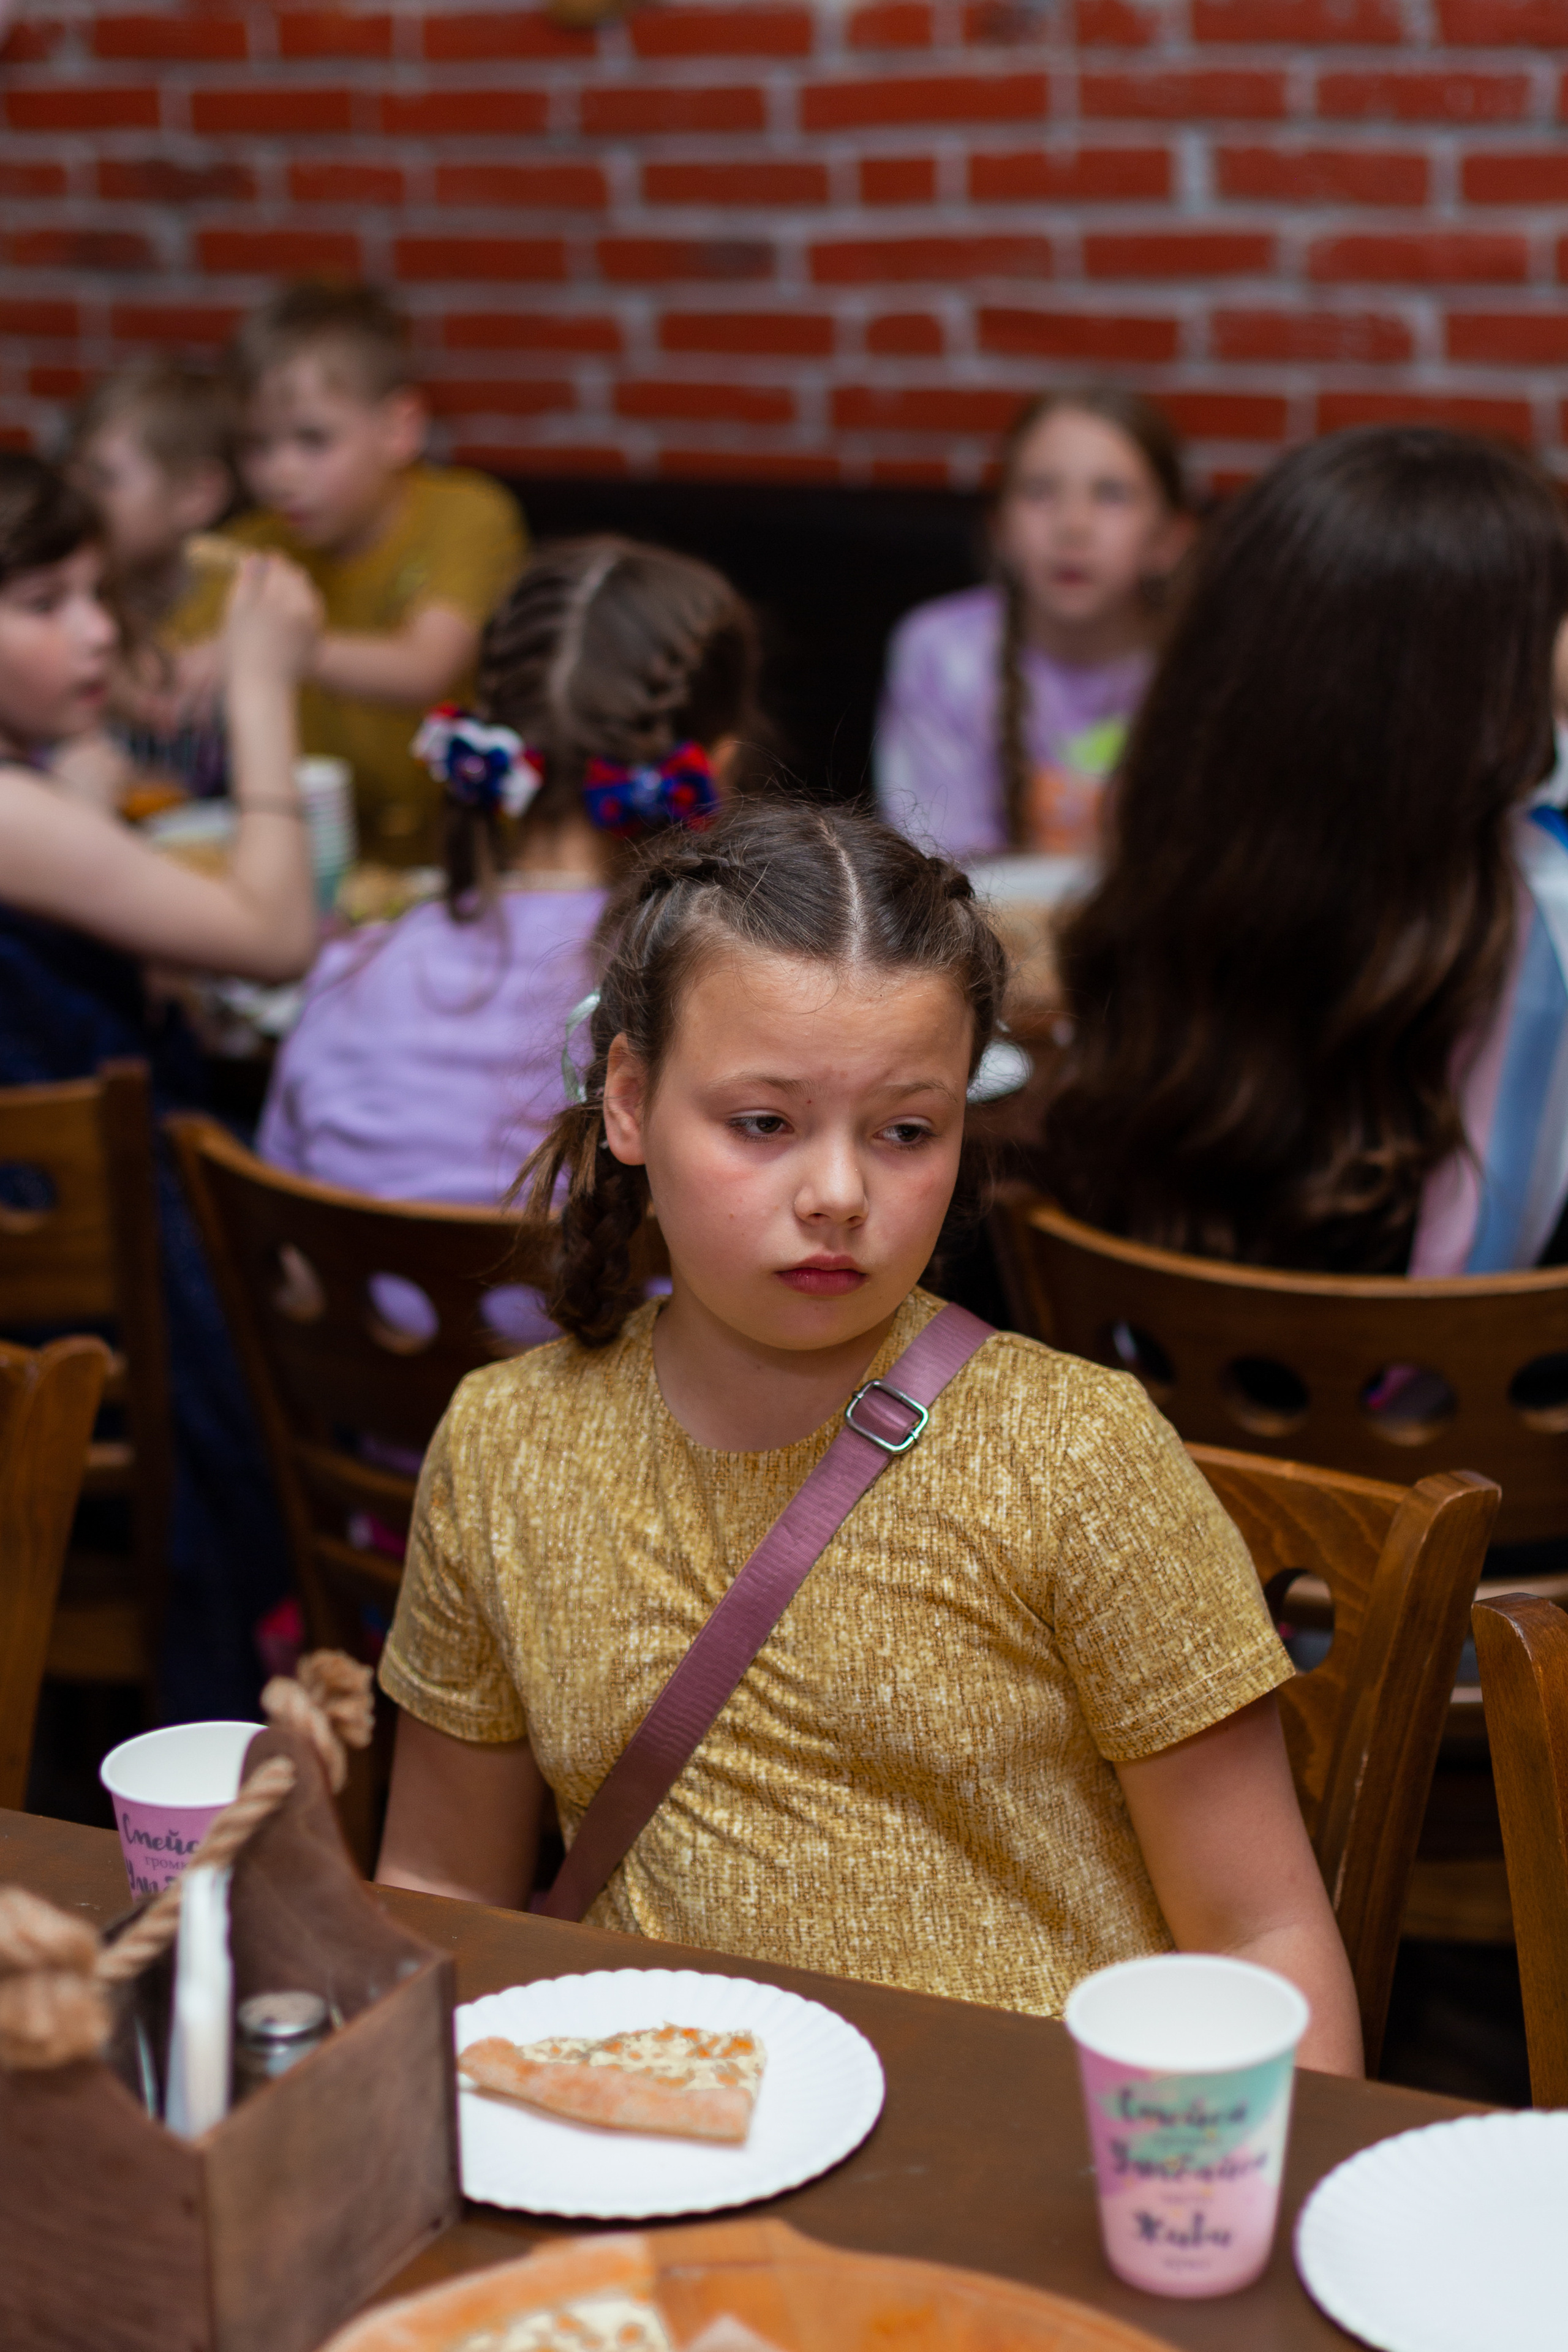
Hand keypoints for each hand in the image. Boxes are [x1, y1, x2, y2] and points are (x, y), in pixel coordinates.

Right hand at [223, 554, 321, 690]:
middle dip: (286, 572)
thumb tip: (253, 556)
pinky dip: (305, 607)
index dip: (272, 561)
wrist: (262, 687)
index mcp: (277, 596)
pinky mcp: (318, 638)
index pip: (279, 565)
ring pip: (309, 593)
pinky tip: (291, 612)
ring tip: (281, 593)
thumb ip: (246, 582)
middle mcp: (300, 606)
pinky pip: (315, 613)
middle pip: (298, 577)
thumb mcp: (235, 612)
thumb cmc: (240, 651)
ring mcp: (313, 623)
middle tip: (274, 573)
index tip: (266, 559)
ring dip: (297, 588)